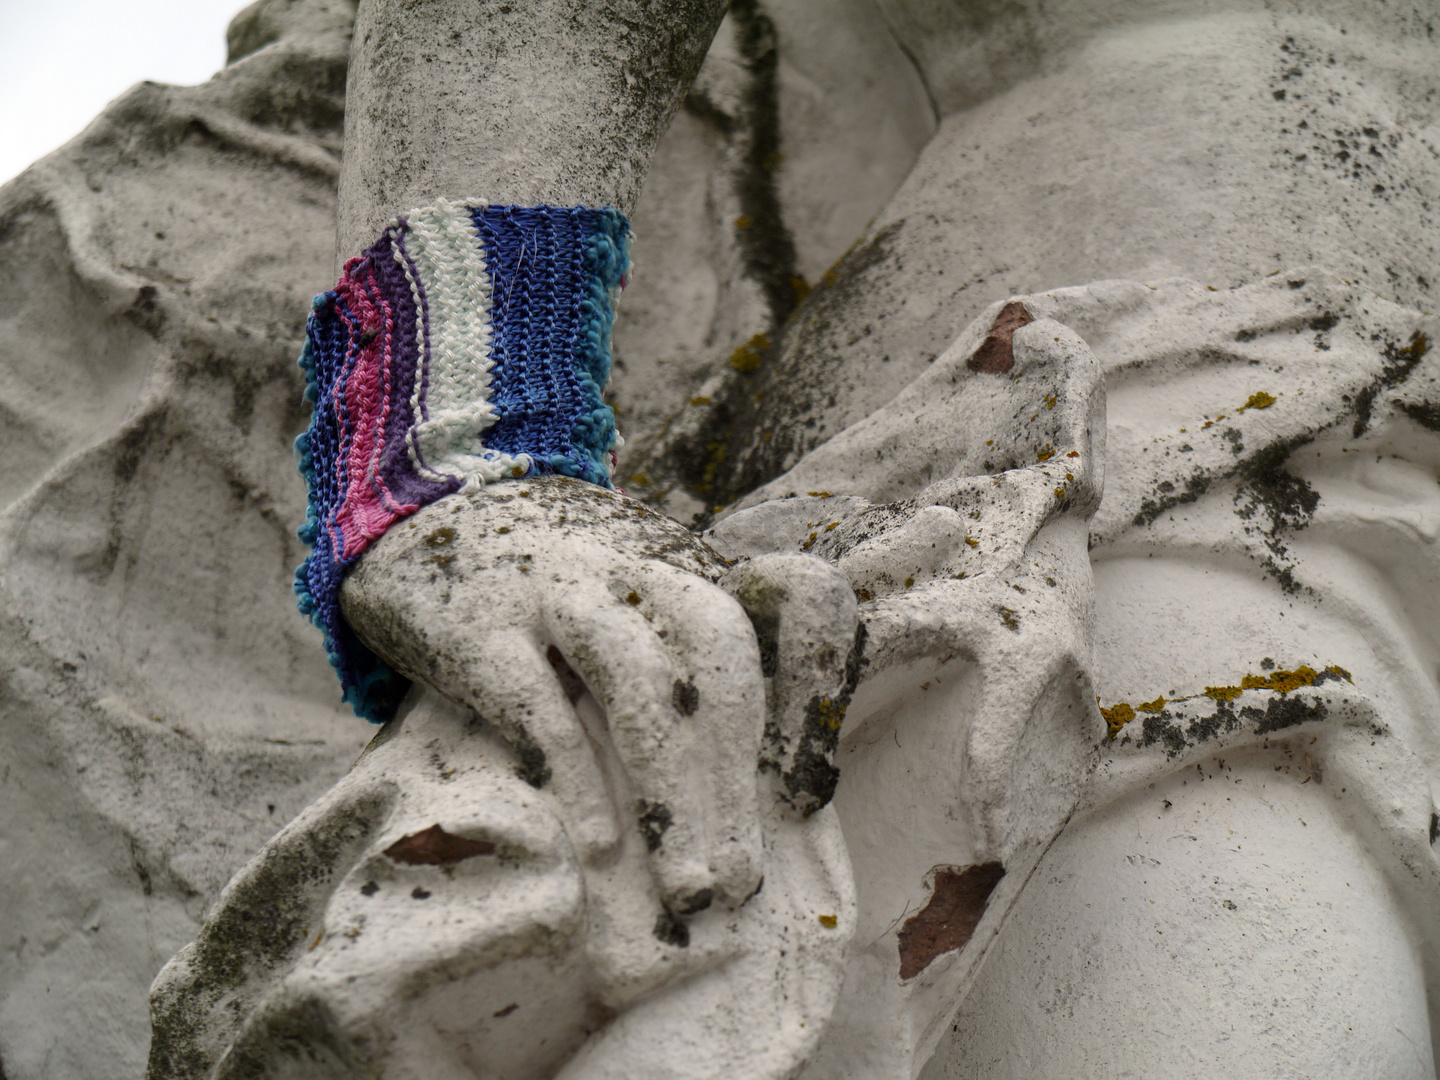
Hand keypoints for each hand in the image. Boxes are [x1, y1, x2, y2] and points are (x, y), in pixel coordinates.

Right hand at [341, 477, 777, 914]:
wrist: (424, 501)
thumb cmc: (557, 584)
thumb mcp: (641, 592)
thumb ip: (697, 662)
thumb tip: (767, 791)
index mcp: (690, 558)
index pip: (797, 597)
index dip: (815, 691)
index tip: (803, 798)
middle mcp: (633, 560)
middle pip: (718, 648)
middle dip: (737, 773)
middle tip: (738, 881)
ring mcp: (552, 584)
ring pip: (635, 674)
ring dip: (673, 786)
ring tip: (689, 884)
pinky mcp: (474, 623)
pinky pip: (536, 703)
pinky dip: (576, 776)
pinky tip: (600, 847)